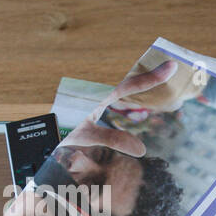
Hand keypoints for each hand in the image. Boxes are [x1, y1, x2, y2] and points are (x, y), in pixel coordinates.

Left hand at [58, 59, 180, 157]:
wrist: (43, 128)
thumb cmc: (62, 130)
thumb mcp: (87, 136)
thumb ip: (114, 139)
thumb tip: (142, 150)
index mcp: (98, 95)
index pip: (130, 85)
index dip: (152, 77)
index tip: (171, 66)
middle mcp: (97, 89)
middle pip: (130, 80)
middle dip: (150, 76)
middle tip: (172, 67)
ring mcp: (95, 92)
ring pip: (122, 83)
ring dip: (141, 81)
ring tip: (162, 76)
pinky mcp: (93, 98)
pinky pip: (116, 90)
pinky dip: (130, 90)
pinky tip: (137, 92)